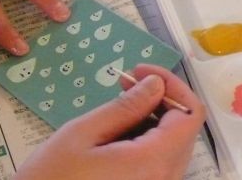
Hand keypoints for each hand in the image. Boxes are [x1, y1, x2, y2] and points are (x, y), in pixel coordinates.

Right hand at [14, 64, 206, 179]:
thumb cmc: (52, 176)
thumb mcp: (82, 133)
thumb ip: (124, 108)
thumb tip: (155, 85)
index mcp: (151, 162)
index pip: (189, 115)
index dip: (171, 85)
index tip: (139, 71)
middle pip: (183, 131)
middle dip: (160, 100)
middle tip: (124, 82)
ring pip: (173, 146)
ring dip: (153, 119)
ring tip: (116, 107)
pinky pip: (160, 162)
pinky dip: (147, 140)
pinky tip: (117, 132)